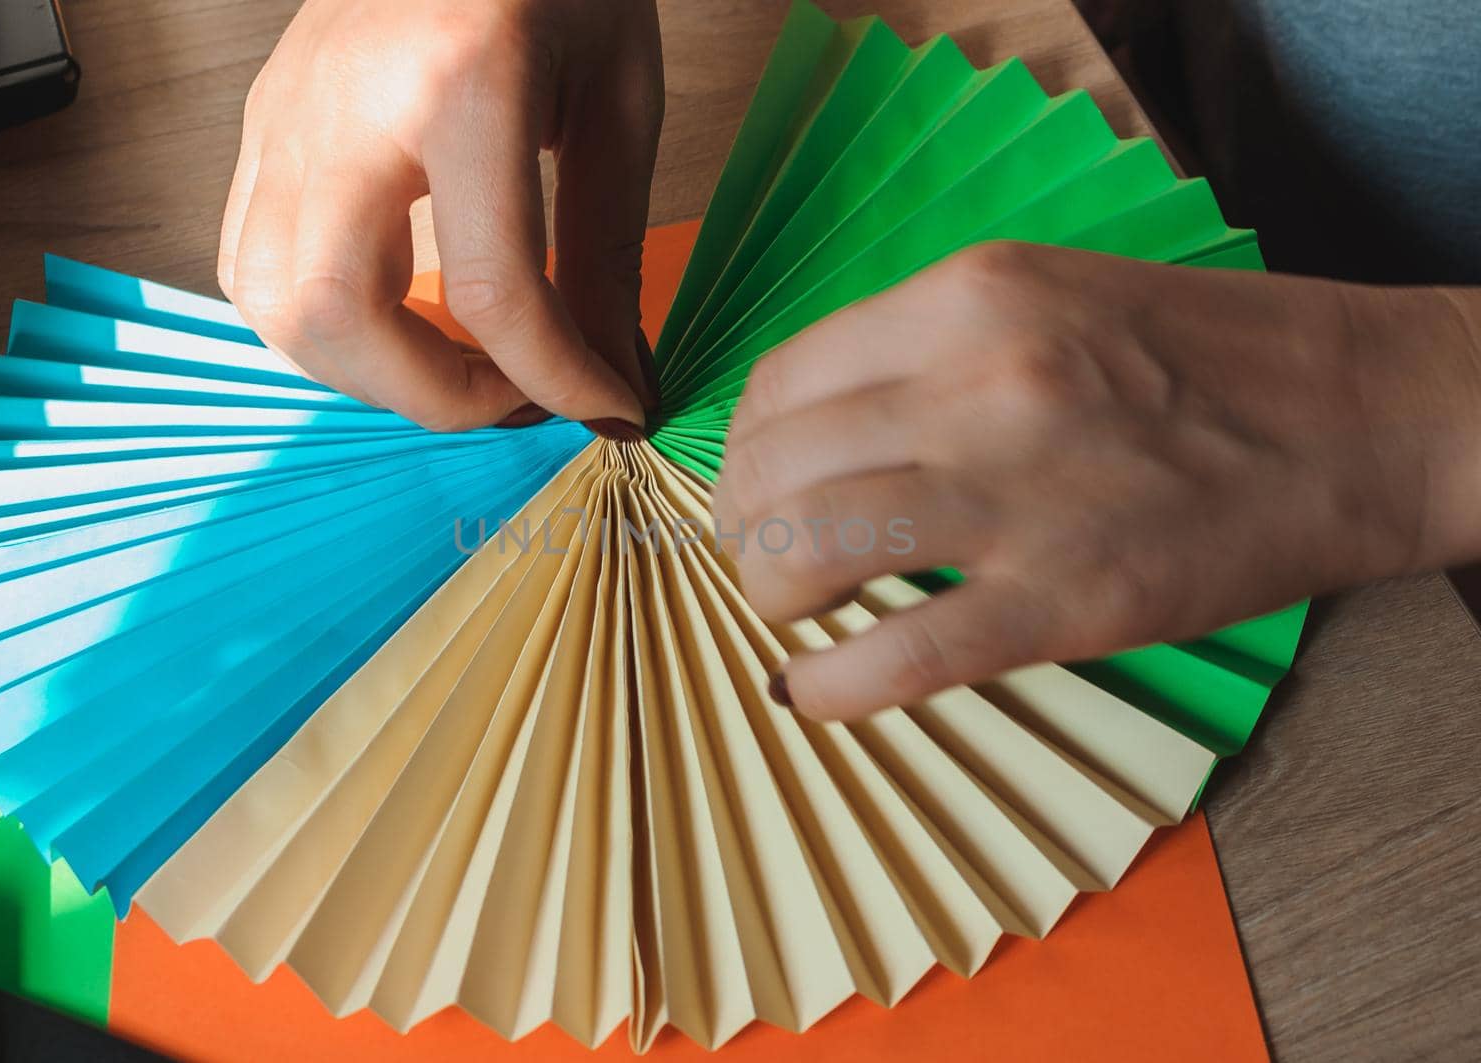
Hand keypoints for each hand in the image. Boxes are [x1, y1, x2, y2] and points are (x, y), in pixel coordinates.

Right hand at [221, 0, 662, 431]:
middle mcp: (346, 103)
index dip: (556, 380)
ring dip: (369, 369)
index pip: (490, 288)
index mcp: (461, 83)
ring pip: (271, 304)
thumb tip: (609, 383)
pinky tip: (396, 314)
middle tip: (514, 395)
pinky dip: (320, 324)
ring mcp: (286, 112)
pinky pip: (249, 262)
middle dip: (435, 395)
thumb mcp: (620, 103)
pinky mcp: (263, 122)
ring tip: (457, 361)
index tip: (606, 409)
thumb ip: (609, 253)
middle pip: (335, 315)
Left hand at [714, 242, 1480, 719]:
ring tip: (799, 609)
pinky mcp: (1067, 602)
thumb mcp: (1049, 298)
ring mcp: (1020, 493)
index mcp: (968, 296)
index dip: (745, 448)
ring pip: (805, 550)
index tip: (763, 482)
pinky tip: (812, 693)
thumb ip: (927, 350)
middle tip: (771, 554)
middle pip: (770, 467)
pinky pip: (896, 657)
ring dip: (771, 593)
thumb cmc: (1207, 359)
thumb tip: (815, 430)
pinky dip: (828, 687)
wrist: (1366, 415)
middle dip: (743, 525)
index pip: (779, 381)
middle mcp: (977, 380)